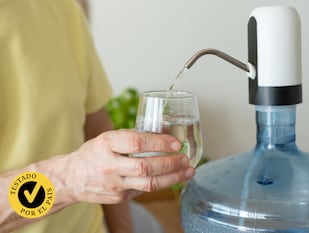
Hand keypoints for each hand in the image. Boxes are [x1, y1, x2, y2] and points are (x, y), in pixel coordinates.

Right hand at [52, 130, 194, 203]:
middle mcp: (109, 165)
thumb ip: (133, 136)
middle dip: (171, 163)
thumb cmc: (93, 154)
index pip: (137, 142)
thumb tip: (165, 132)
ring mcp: (114, 184)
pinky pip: (144, 190)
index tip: (176, 143)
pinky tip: (173, 178)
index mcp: (106, 144)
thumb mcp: (108, 138)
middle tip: (186, 158)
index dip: (159, 143)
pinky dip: (162, 184)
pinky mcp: (119, 198)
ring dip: (173, 177)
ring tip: (188, 171)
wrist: (71, 178)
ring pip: (149, 183)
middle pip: (146, 166)